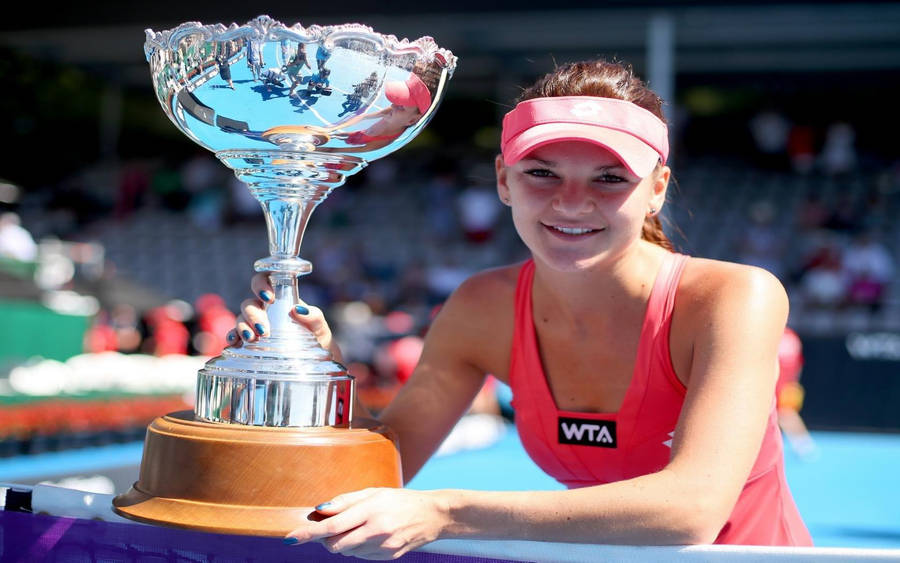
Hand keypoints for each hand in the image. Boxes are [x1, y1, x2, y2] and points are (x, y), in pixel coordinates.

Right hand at [228, 273, 343, 363]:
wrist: (318, 360)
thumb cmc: (317, 337)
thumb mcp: (320, 326)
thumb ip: (314, 316)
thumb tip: (297, 310)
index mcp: (279, 299)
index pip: (264, 281)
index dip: (261, 284)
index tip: (269, 297)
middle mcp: (264, 309)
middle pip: (249, 303)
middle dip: (253, 314)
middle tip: (264, 330)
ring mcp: (255, 325)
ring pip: (241, 318)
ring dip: (243, 327)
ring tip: (252, 339)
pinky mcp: (249, 342)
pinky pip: (235, 335)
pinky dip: (232, 337)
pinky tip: (235, 342)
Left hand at [285, 488, 448, 559]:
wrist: (432, 516)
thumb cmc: (400, 500)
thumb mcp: (373, 492)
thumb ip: (345, 501)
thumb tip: (320, 510)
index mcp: (371, 511)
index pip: (332, 525)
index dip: (309, 534)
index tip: (290, 539)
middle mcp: (376, 532)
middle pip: (335, 544)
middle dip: (326, 539)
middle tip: (332, 527)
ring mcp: (382, 548)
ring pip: (347, 552)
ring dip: (343, 542)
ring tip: (359, 527)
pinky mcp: (387, 558)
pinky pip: (360, 556)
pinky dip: (357, 547)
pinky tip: (370, 535)